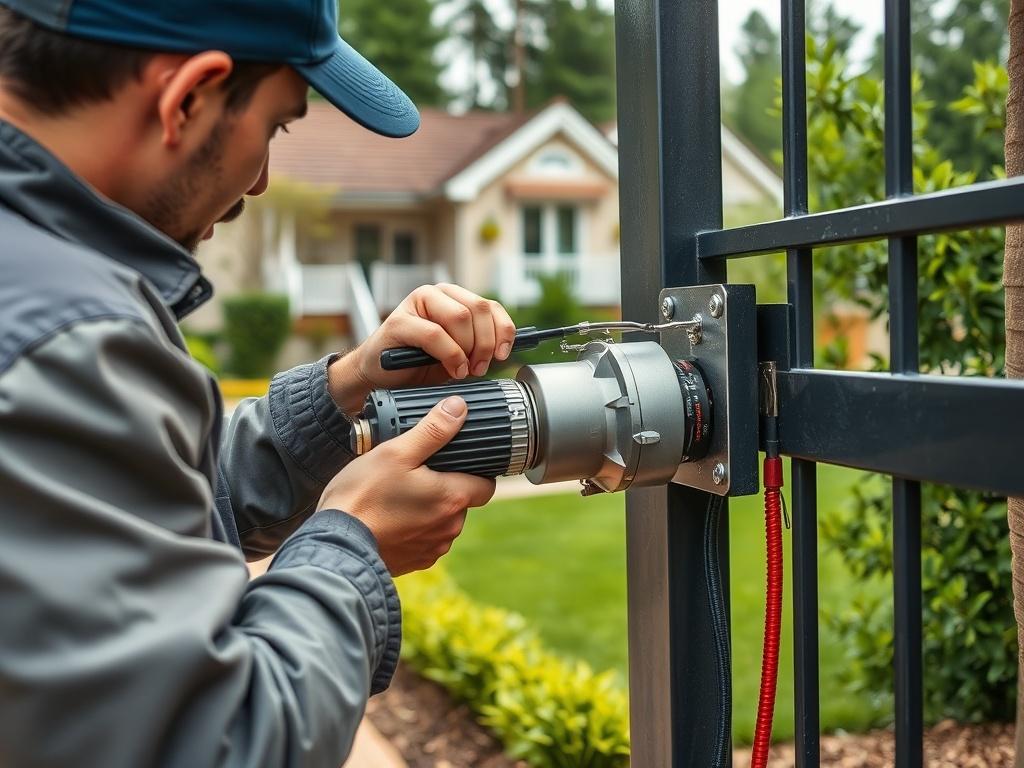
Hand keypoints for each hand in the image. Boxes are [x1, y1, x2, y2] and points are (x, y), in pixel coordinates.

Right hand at [317, 396, 494, 575]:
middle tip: (416, 473)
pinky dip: (414, 528)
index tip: (459, 462)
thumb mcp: (397, 452)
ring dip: (430, 509)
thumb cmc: (363, 495)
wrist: (335, 544)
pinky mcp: (416, 561)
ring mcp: (433, 548)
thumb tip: (459, 408)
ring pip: (443, 521)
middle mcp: (450, 528)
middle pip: (462, 501)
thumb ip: (433, 430)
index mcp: (452, 499)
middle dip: (445, 487)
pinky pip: (425, 539)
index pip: (486, 485)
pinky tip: (392, 517)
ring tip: (399, 494)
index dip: (476, 471)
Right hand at [328, 284, 516, 412]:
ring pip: (460, 317)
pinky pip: (435, 334)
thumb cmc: (418, 363)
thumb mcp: (458, 354)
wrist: (380, 375)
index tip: (503, 354)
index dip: (503, 330)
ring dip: (468, 348)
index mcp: (454, 298)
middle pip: (478, 309)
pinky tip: (452, 368)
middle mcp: (437, 294)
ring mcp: (416, 303)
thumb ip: (478, 345)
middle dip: (485, 343)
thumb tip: (503, 349)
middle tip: (480, 367)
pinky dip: (450, 355)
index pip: (490, 306)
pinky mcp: (399, 320)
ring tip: (463, 369)